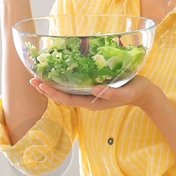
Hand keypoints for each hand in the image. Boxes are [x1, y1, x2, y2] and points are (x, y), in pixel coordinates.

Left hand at [29, 75, 160, 112]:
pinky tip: (57, 72)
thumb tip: (95, 90)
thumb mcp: (125, 92)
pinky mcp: (92, 87)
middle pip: (62, 96)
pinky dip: (63, 80)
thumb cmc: (135, 91)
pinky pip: (74, 85)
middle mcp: (87, 99)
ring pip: (66, 91)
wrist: (143, 92)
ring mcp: (89, 94)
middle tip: (32, 79)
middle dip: (47, 89)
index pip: (67, 99)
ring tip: (38, 77)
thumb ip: (111, 93)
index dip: (53, 92)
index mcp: (92, 103)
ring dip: (52, 84)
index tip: (40, 85)